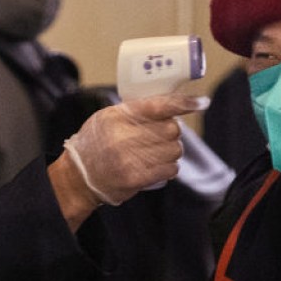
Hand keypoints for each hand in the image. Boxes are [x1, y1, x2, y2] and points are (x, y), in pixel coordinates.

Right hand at [58, 93, 207, 211]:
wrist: (79, 177)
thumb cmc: (95, 144)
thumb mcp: (107, 118)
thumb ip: (135, 110)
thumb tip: (172, 104)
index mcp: (117, 116)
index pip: (158, 106)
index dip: (183, 103)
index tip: (201, 102)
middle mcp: (123, 136)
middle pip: (171, 129)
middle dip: (171, 132)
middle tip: (159, 136)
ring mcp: (130, 159)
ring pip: (174, 149)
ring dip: (170, 151)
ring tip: (154, 153)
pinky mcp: (136, 178)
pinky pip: (170, 169)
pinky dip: (168, 167)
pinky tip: (156, 166)